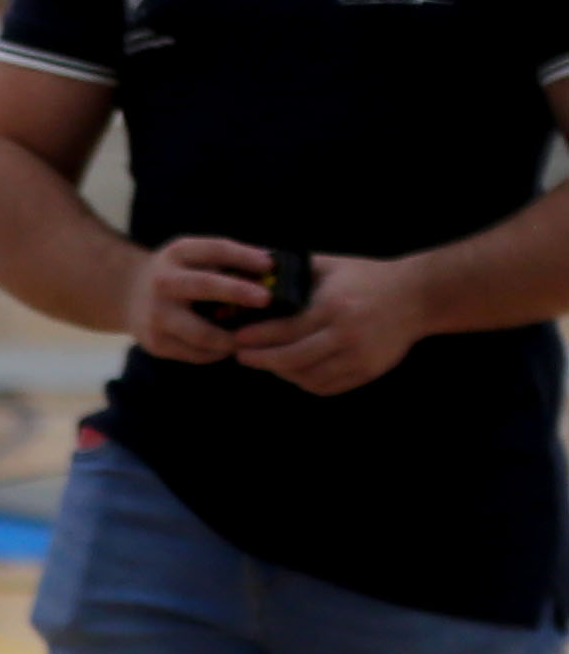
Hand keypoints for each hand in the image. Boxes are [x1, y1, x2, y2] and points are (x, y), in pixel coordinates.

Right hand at [122, 236, 274, 363]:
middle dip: (237, 291)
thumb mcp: (194, 256)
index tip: (270, 264)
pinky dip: (219, 351)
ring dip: (233, 336)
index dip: (243, 256)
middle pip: (203, 285)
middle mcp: (163, 282)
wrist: (128, 295)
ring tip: (254, 336)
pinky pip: (196, 353)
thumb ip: (227, 261)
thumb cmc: (180, 274)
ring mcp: (156, 315)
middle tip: (266, 299)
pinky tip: (230, 346)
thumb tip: (276, 270)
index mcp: (177, 254)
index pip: (215, 250)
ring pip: (202, 332)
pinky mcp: (156, 343)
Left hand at [228, 251, 426, 396]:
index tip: (236, 338)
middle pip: (291, 359)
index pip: (284, 329)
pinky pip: (327, 386)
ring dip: (282, 372)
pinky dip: (305, 381)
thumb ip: (294, 272)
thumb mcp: (332, 267)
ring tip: (268, 362)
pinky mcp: (368, 371)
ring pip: (307, 377)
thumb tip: (252, 277)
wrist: (418, 295)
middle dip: (261, 360)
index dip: (255, 337)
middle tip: (242, 356)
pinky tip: (294, 371)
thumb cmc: (368, 278)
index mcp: (333, 306)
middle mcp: (345, 334)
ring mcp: (358, 356)